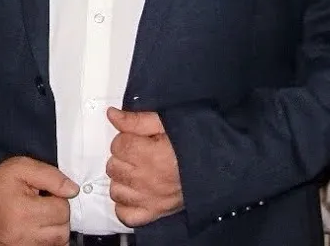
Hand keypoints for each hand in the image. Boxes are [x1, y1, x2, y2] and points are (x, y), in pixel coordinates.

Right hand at [0, 155, 78, 245]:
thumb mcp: (21, 167)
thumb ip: (50, 176)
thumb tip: (73, 190)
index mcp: (24, 212)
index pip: (62, 210)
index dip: (57, 198)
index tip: (45, 194)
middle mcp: (22, 234)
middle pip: (62, 230)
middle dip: (57, 215)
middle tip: (41, 204)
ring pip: (56, 242)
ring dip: (52, 229)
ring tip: (37, 216)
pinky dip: (45, 240)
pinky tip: (35, 228)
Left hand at [105, 108, 182, 227]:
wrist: (218, 166)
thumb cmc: (193, 144)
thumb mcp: (165, 123)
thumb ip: (136, 120)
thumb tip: (111, 114)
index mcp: (151, 155)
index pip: (117, 145)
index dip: (124, 139)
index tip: (136, 140)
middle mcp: (148, 180)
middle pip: (113, 167)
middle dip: (122, 158)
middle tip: (138, 155)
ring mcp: (150, 199)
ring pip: (116, 190)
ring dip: (122, 181)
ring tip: (137, 173)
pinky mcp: (155, 212)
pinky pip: (125, 214)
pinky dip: (125, 205)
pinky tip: (134, 193)